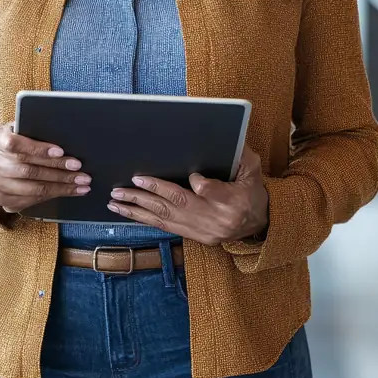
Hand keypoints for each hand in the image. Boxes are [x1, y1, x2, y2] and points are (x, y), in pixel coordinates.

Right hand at [0, 122, 91, 212]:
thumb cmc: (16, 139)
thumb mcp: (20, 128)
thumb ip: (34, 131)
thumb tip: (63, 136)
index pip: (15, 144)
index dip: (38, 149)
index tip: (61, 151)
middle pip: (27, 170)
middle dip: (58, 171)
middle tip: (80, 172)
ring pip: (31, 189)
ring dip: (60, 187)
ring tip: (81, 185)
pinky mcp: (1, 200)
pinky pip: (30, 201)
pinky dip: (52, 196)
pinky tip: (68, 191)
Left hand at [107, 144, 268, 245]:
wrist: (260, 224)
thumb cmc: (254, 192)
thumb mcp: (253, 170)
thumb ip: (240, 157)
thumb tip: (224, 141)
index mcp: (233, 201)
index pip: (212, 192)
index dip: (200, 184)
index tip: (192, 175)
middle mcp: (215, 219)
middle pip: (178, 206)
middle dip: (149, 195)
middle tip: (126, 186)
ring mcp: (203, 231)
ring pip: (165, 219)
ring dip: (138, 210)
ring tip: (116, 200)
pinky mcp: (195, 237)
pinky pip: (165, 228)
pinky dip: (144, 219)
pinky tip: (127, 212)